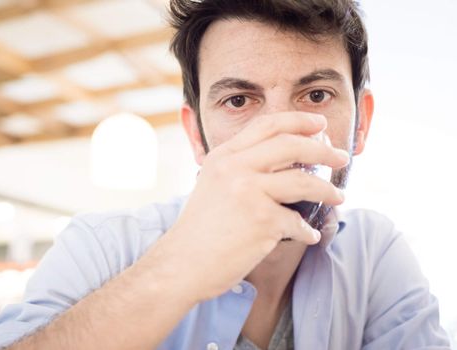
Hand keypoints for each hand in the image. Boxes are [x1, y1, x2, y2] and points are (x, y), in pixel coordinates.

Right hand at [160, 112, 348, 300]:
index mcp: (223, 156)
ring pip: (304, 181)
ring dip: (327, 190)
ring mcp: (248, 193)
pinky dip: (307, 230)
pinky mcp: (261, 221)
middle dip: (323, 150)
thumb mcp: (212, 184)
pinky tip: (308, 235)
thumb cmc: (200, 229)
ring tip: (338, 197)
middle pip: (291, 145)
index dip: (298, 120)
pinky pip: (297, 221)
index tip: (320, 124)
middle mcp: (235, 168)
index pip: (266, 125)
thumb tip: (281, 161)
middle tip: (341, 157)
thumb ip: (239, 167)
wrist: (182, 264)